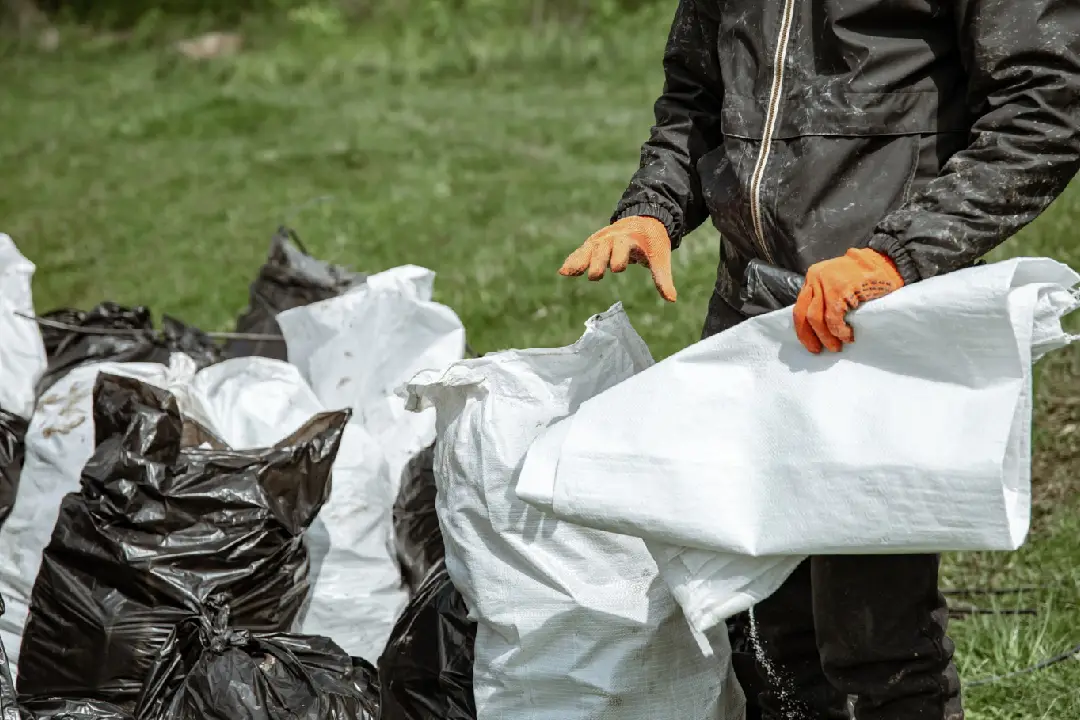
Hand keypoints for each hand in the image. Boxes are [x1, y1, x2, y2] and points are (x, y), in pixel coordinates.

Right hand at [559, 216, 676, 301]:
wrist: (644, 220)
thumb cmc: (653, 242)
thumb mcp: (660, 258)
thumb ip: (662, 278)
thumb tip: (671, 299)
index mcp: (631, 237)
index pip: (623, 246)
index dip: (620, 256)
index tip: (617, 268)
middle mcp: (613, 237)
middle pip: (603, 248)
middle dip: (598, 261)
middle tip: (594, 276)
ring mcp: (602, 239)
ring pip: (589, 249)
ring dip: (579, 261)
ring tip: (567, 273)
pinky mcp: (594, 244)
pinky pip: (581, 252)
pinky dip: (573, 260)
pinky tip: (563, 272)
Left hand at [793, 248, 903, 352]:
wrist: (886, 262)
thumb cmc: (864, 277)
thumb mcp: (836, 282)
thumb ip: (823, 298)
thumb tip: (817, 328)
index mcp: (812, 277)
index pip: (800, 307)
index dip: (803, 329)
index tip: (810, 344)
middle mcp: (815, 278)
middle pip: (803, 314)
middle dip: (810, 336)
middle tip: (819, 350)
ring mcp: (826, 283)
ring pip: (816, 318)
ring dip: (826, 336)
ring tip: (836, 346)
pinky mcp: (840, 289)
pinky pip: (833, 317)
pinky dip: (839, 331)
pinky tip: (847, 336)